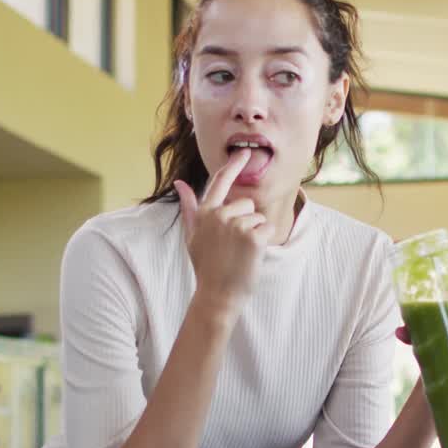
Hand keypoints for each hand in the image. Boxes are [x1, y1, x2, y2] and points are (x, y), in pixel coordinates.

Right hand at [174, 150, 272, 313]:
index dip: (233, 165)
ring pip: (258, 217)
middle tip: (233, 246)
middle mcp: (219, 215)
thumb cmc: (206, 266)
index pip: (219, 182)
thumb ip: (189, 208)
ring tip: (239, 253)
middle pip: (246, 203)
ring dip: (254, 233)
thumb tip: (180, 183)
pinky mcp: (253, 237)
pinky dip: (264, 242)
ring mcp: (237, 226)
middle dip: (246, 220)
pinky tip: (250, 256)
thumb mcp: (192, 236)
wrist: (217, 295)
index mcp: (205, 213)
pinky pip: (268, 229)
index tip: (244, 153)